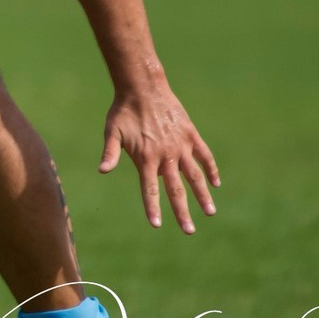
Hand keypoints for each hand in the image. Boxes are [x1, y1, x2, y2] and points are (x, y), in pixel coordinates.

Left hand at [100, 82, 219, 232]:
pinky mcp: (190, 134)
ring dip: (203, 195)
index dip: (153, 207)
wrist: (143, 87)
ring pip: (195, 176)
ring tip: (210, 212)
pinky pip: (204, 155)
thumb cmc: (123, 111)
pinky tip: (216, 183)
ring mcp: (181, 145)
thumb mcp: (112, 132)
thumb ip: (110, 153)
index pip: (150, 189)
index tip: (157, 225)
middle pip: (176, 189)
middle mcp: (166, 155)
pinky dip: (211, 169)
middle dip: (182, 212)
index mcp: (145, 157)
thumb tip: (102, 170)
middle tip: (189, 231)